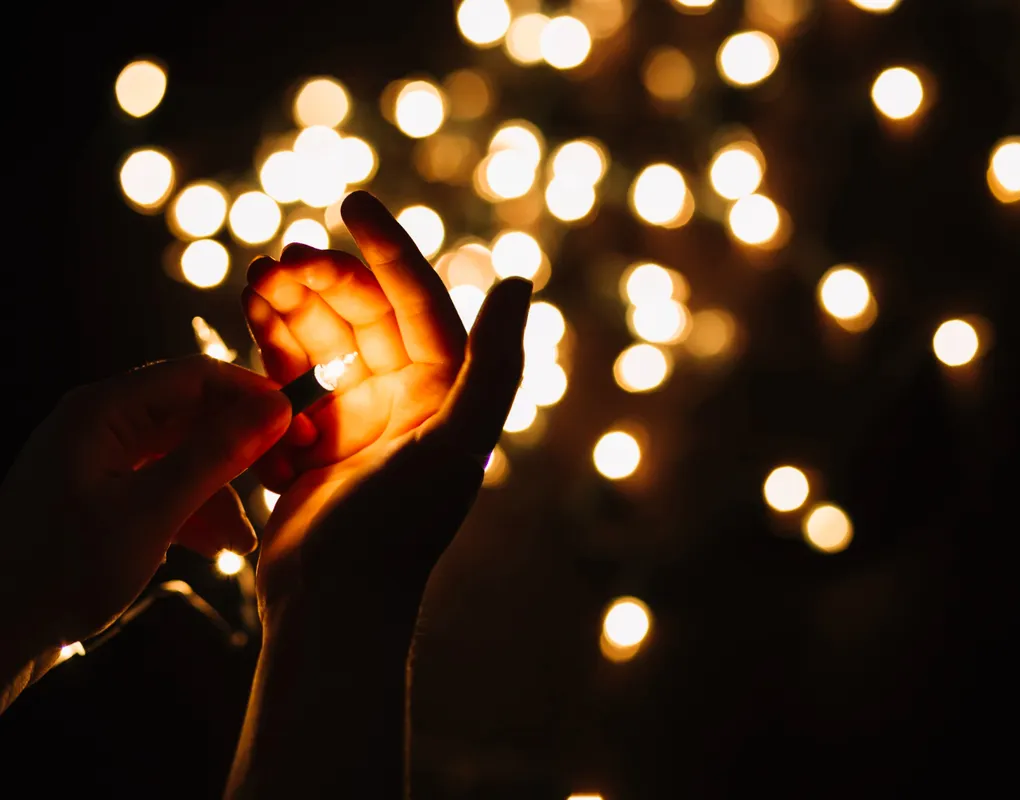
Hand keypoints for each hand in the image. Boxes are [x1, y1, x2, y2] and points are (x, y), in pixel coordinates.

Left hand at [0, 356, 290, 661]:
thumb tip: (275, 410)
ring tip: (242, 541)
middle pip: (193, 416)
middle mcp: (99, 424)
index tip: (300, 426)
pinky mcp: (102, 495)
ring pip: (184, 455)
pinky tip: (213, 546)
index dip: (253, 396)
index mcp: (100, 411)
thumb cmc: (60, 571)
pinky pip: (164, 485)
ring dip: (219, 492)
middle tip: (284, 479)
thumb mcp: (152, 513)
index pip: (196, 376)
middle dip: (240, 450)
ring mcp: (99, 460)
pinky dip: (194, 510)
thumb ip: (216, 456)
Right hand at [242, 191, 529, 616]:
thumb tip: (521, 278)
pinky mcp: (312, 445)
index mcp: (445, 392)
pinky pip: (289, 379)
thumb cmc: (396, 528)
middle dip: (322, 278)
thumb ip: (496, 364)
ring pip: (323, 340)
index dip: (389, 249)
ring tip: (254, 280)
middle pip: (363, 314)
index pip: (418, 301)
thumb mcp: (454, 444)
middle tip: (275, 260)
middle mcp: (407, 400)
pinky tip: (247, 327)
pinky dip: (268, 351)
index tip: (351, 202)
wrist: (333, 605)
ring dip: (290, 307)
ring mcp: (358, 420)